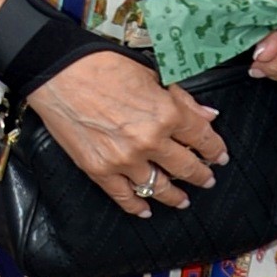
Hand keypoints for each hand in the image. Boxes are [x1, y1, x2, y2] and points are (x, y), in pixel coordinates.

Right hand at [25, 48, 227, 218]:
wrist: (57, 72)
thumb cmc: (102, 66)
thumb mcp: (151, 74)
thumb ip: (181, 100)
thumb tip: (206, 115)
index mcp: (167, 113)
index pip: (203, 138)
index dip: (215, 149)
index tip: (219, 156)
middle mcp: (150, 141)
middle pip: (185, 167)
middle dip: (201, 175)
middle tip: (207, 180)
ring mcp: (124, 159)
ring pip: (158, 187)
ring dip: (174, 196)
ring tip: (182, 200)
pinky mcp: (99, 170)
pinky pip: (123, 196)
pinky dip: (136, 206)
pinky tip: (145, 210)